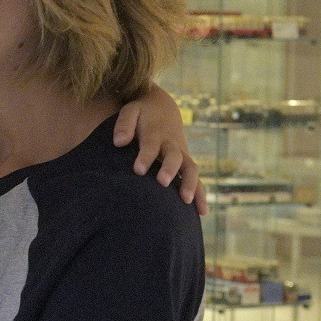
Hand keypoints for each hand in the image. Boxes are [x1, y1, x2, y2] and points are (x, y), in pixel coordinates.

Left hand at [114, 89, 206, 215]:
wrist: (162, 108)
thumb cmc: (142, 113)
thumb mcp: (131, 111)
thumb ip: (124, 124)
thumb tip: (119, 142)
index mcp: (156, 133)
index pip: (151, 145)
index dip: (145, 156)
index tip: (138, 170)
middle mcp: (171, 145)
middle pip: (174, 157)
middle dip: (170, 169)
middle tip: (162, 182)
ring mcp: (181, 155)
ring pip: (190, 169)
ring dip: (190, 184)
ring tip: (185, 201)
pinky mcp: (186, 164)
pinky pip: (197, 180)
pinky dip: (201, 194)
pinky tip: (202, 212)